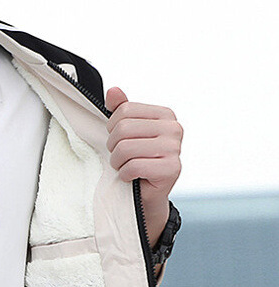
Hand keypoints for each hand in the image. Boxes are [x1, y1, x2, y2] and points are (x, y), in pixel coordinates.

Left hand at [105, 86, 182, 247]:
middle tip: (119, 158)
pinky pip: (133, 167)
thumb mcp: (127, 134)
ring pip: (125, 148)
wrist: (146, 195)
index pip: (124, 110)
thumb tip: (113, 90)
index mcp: (165, 115)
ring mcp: (175, 148)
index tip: (118, 140)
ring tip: (124, 167)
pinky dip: (125, 175)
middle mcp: (174, 128)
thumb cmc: (135, 161)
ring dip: (117, 162)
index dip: (112, 128)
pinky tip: (131, 177)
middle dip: (113, 147)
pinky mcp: (172, 169)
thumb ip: (121, 111)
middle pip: (123, 129)